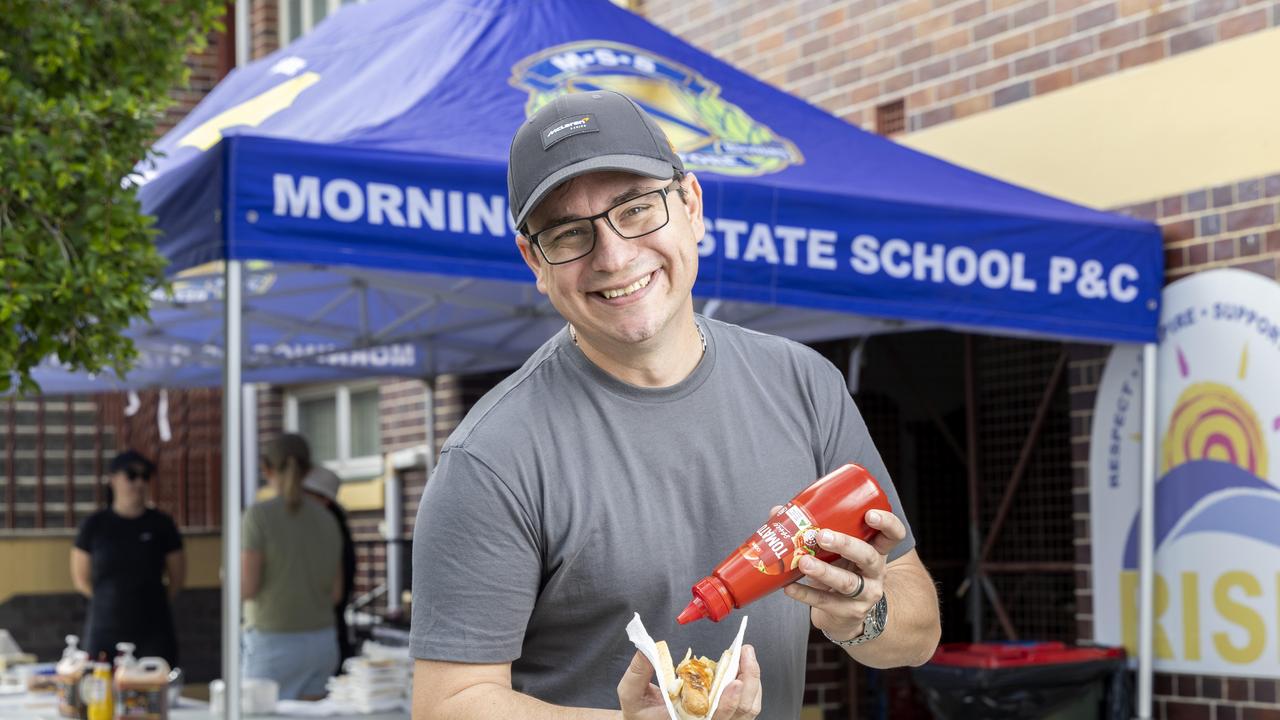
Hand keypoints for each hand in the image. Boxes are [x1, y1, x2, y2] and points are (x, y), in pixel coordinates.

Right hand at [617, 645, 762, 719]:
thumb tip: (646, 650)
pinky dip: (750, 686)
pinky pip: (746, 707)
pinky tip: (744, 668)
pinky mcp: (723, 716)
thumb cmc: (639, 714)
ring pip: (748, 710)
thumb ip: (638, 673)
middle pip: (741, 711)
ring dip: (753, 681)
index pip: (716, 717)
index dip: (729, 701)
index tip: (734, 681)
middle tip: (746, 654)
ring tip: (747, 656)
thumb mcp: (631, 694)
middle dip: (749, 680)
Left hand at [780, 506, 907, 641]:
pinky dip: (806, 594)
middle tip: (822, 536)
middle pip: (869, 556)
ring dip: (824, 571)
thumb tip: (777, 511)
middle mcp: (875, 572)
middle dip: (845, 544)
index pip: (893, 535)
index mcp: (876, 550)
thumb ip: (812, 530)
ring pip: (848, 582)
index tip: (869, 514)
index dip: (887, 523)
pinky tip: (789, 587)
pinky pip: (827, 602)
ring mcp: (865, 594)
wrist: (843, 615)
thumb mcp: (834, 551)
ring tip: (803, 563)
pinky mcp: (849, 612)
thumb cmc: (839, 571)